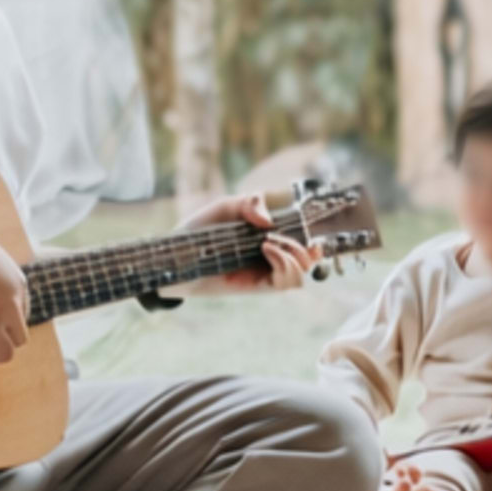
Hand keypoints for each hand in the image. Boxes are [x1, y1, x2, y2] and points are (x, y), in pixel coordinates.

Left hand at [191, 193, 313, 291]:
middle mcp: (269, 263)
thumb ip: (250, 203)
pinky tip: (266, 249)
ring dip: (293, 258)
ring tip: (269, 243)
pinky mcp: (254, 287)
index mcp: (268, 245)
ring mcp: (263, 276)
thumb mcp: (227, 207)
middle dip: (303, 251)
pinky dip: (282, 263)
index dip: (315, 249)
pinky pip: (282, 283)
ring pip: (298, 278)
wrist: (177, 254)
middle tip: (278, 237)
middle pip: (306, 266)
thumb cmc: (200, 231)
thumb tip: (269, 221)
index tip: (314, 240)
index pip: (303, 253)